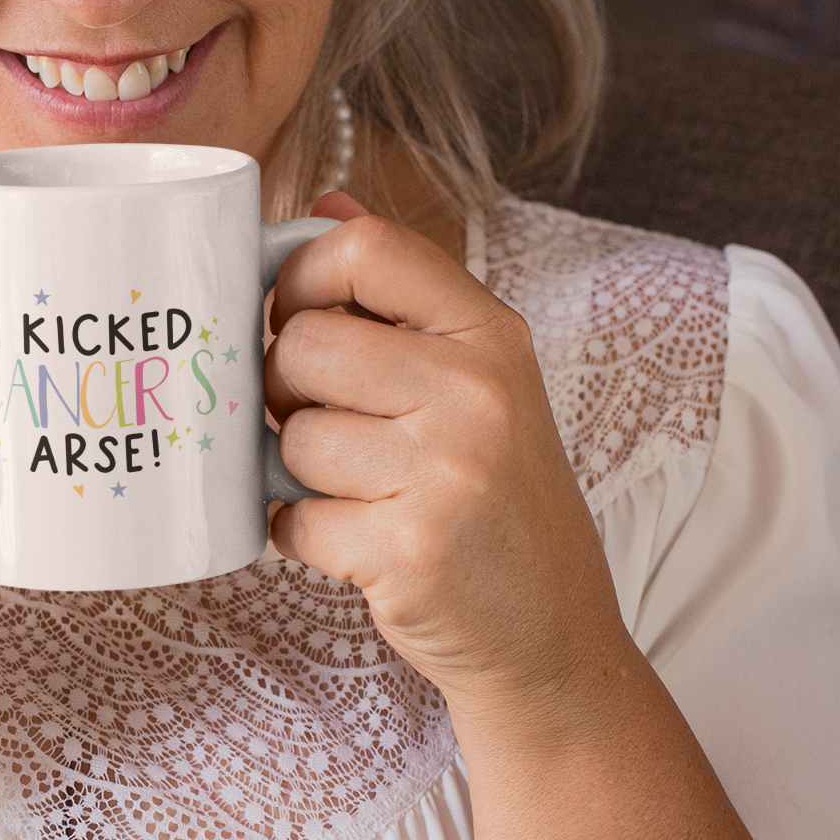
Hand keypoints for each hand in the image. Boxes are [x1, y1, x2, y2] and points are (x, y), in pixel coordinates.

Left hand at [266, 196, 625, 724]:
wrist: (553, 636)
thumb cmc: (495, 497)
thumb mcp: (476, 379)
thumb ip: (397, 292)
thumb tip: (323, 203)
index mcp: (490, 333)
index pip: (364, 247)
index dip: (301, 276)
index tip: (297, 316)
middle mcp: (478, 392)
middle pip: (303, 343)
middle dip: (287, 388)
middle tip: (325, 422)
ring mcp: (448, 474)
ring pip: (294, 437)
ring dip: (300, 473)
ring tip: (359, 491)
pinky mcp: (411, 552)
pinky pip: (293, 520)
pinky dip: (305, 536)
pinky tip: (358, 543)